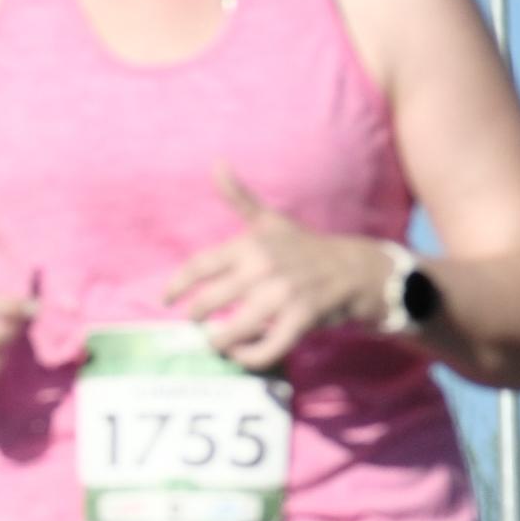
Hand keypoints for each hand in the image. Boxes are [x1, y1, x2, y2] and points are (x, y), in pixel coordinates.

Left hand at [164, 169, 392, 371]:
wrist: (353, 268)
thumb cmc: (303, 247)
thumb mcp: (270, 221)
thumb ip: (239, 198)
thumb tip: (216, 162)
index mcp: (249, 245)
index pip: (198, 266)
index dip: (176, 286)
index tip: (166, 300)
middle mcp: (261, 268)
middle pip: (208, 303)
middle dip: (196, 318)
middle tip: (196, 324)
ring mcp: (281, 295)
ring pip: (232, 331)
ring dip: (218, 343)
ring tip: (217, 343)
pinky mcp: (300, 319)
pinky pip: (265, 349)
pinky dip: (248, 358)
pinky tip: (242, 354)